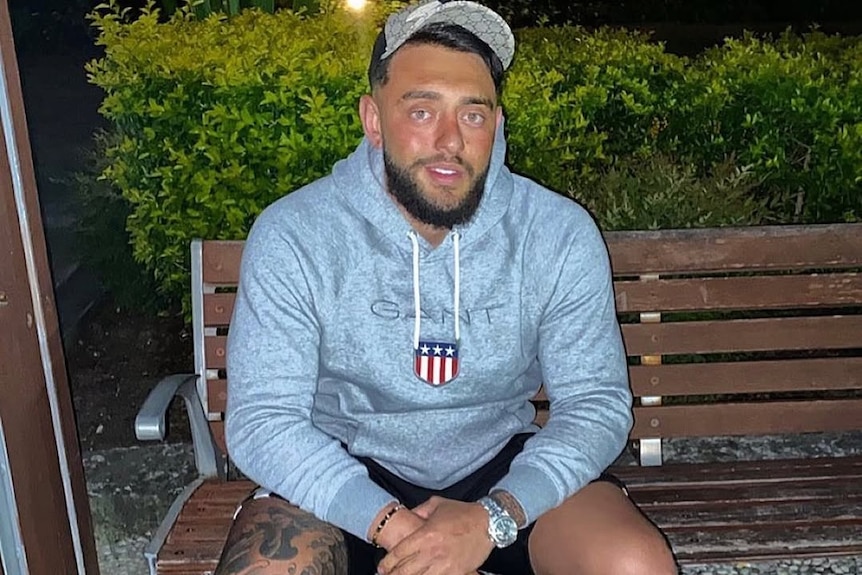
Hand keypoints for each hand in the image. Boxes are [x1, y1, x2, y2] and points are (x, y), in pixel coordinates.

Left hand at [377, 497, 493, 574]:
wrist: (489, 523)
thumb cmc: (463, 512)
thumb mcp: (436, 504)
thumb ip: (419, 511)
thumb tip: (408, 515)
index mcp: (425, 534)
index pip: (400, 553)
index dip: (387, 563)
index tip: (381, 568)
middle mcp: (432, 551)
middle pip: (406, 570)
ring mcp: (445, 564)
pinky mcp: (457, 573)